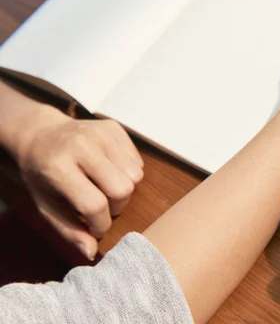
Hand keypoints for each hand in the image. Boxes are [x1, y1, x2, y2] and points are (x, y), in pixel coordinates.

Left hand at [13, 105, 142, 259]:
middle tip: (103, 206)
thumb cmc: (42, 175)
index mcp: (58, 167)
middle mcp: (81, 145)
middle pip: (122, 189)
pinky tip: (110, 171)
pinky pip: (138, 161)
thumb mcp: (46, 206)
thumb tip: (92, 251)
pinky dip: (129, 173)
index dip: (101, 224)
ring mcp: (100, 133)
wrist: (40, 134)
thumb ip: (69, 230)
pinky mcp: (114, 128)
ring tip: (106, 188)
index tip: (96, 228)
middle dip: (118, 207)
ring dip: (125, 189)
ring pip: (136, 176)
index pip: (95, 204)